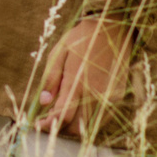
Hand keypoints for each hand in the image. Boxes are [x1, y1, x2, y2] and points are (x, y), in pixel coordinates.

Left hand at [34, 18, 132, 137]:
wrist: (112, 29)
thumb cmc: (81, 39)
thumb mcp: (58, 53)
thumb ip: (50, 80)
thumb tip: (43, 102)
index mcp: (77, 83)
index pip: (61, 117)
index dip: (47, 126)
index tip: (38, 124)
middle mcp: (95, 94)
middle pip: (75, 128)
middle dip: (59, 128)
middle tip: (50, 119)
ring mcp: (109, 97)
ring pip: (89, 126)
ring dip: (74, 126)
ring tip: (64, 112)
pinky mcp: (118, 96)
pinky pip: (101, 119)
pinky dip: (88, 120)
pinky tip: (80, 108)